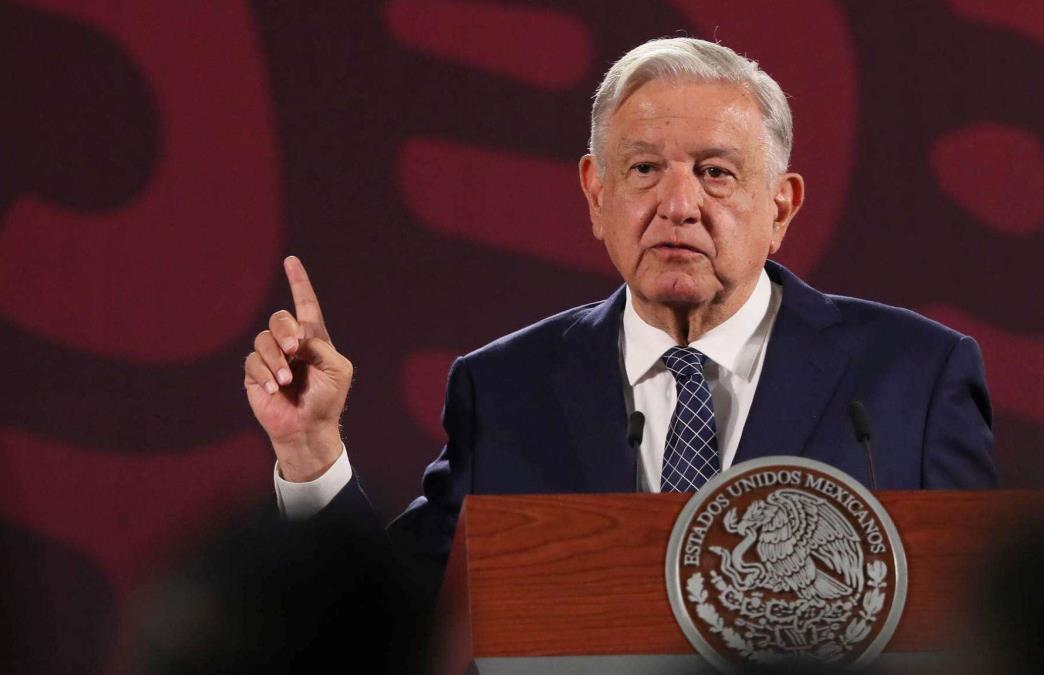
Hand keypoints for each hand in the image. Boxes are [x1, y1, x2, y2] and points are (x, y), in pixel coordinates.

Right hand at [244, 256, 352, 480]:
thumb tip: (296, 339)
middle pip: (280, 318)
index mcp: (313, 338)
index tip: (291, 261)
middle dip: (285, 330)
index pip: (305, 304)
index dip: (298, 282)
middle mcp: (290, 343)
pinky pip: (253, 362)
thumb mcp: (336, 369)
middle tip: (295, 350)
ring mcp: (272, 358)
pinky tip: (276, 389)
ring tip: (286, 381)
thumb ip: (320, 347)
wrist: (309, 428)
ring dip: (276, 359)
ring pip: (263, 340)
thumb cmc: (327, 399)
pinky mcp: (256, 374)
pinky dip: (265, 373)